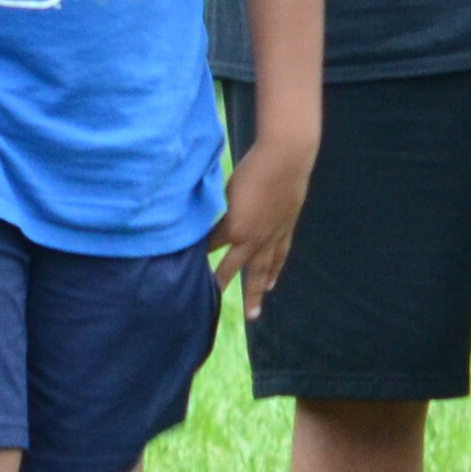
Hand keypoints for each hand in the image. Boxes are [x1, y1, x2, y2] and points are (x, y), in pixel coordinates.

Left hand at [208, 143, 310, 315]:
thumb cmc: (252, 169)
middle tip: (212, 308)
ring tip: (253, 311)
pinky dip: (275, 271)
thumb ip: (216, 207)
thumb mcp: (225, 189)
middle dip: (221, 286)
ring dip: (256, 292)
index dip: (197, 255)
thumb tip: (201, 217)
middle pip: (234, 269)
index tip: (184, 268)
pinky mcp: (285, 230)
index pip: (210, 247)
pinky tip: (273, 282)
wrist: (285, 160)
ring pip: (262, 271)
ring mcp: (271, 237)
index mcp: (233, 228)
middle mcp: (252, 239)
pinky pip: (279, 257)